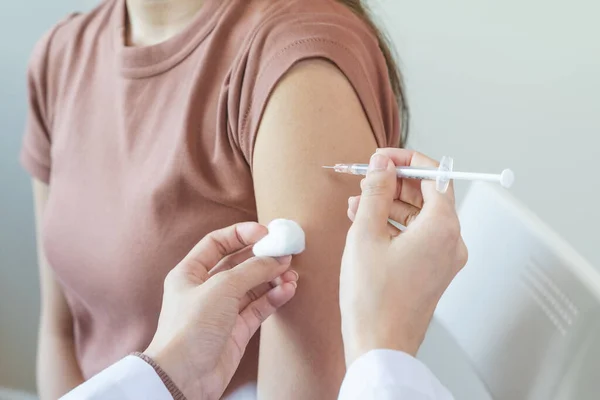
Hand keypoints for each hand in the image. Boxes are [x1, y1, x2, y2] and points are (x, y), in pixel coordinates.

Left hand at [144, 222, 298, 399]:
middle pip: (239, 264)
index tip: (266, 232)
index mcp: (189, 273)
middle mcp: (205, 289)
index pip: (217, 243)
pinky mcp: (236, 330)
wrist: (184, 377)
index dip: (242, 234)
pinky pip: (258, 307)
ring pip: (252, 286)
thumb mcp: (221, 288)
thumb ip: (252, 269)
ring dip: (272, 278)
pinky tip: (287, 290)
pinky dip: (273, 297)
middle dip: (263, 257)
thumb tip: (278, 257)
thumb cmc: (190, 328)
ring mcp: (222, 310)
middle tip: (286, 252)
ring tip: (291, 274)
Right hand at [340, 148, 467, 364]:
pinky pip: (418, 237)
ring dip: (390, 205)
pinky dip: (395, 226)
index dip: (407, 161)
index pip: (435, 176)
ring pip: (420, 216)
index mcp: (442, 228)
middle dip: (395, 184)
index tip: (383, 158)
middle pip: (428, 195)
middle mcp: (451, 242)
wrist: (379, 346)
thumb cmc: (373, 299)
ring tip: (358, 204)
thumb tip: (382, 165)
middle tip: (367, 181)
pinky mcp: (433, 272)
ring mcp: (444, 259)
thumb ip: (376, 192)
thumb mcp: (365, 234)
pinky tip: (367, 225)